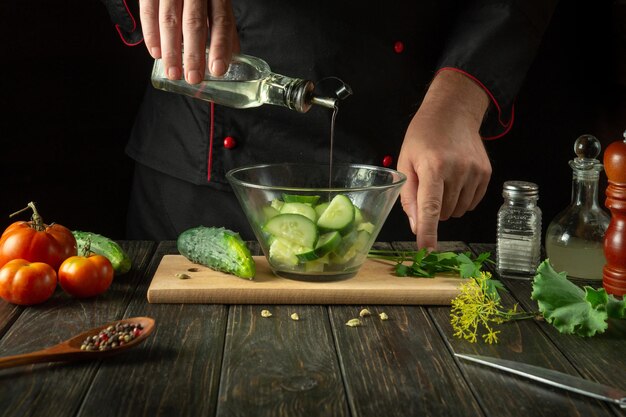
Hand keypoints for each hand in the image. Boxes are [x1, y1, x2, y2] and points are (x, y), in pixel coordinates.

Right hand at [139, 0, 239, 82]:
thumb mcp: (216, 6)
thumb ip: (224, 31)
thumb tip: (234, 62)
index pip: (221, 21)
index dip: (220, 46)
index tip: (217, 69)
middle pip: (195, 23)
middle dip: (193, 54)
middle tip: (193, 77)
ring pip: (170, 20)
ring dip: (171, 50)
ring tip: (174, 72)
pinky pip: (149, 12)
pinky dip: (151, 35)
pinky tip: (157, 53)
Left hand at [397, 70, 490, 250]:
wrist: (453, 113)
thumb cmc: (423, 137)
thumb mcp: (406, 162)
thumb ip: (408, 196)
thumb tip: (415, 226)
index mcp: (433, 167)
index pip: (430, 208)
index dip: (427, 232)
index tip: (426, 250)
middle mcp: (457, 170)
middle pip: (442, 213)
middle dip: (432, 209)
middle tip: (428, 185)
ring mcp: (475, 173)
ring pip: (457, 211)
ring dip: (446, 205)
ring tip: (442, 180)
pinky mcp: (486, 174)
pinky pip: (471, 203)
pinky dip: (460, 199)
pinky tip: (455, 180)